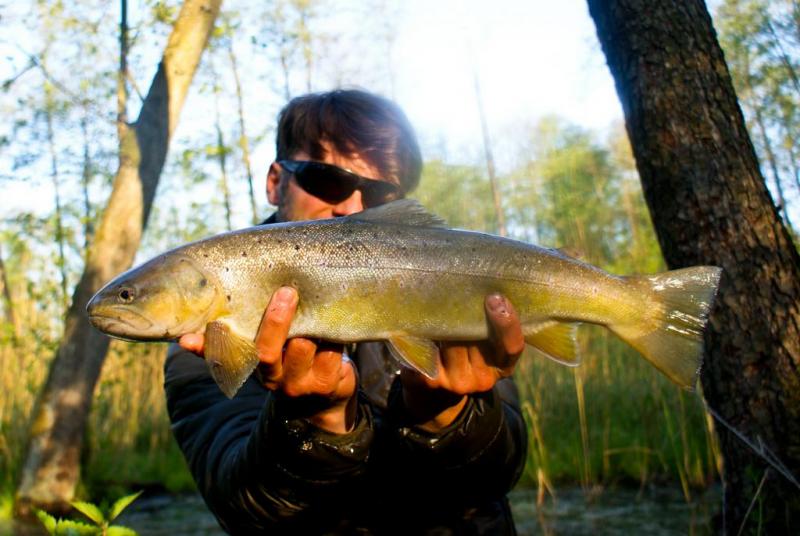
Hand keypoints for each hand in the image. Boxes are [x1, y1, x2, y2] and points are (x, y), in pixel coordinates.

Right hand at [180, 287, 357, 433]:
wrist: (326, 403)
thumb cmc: (291, 364)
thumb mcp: (268, 353)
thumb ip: (248, 337)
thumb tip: (207, 317)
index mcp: (252, 367)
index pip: (222, 358)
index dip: (203, 349)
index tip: (185, 338)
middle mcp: (272, 379)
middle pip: (266, 351)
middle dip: (276, 320)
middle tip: (286, 292)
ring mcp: (300, 384)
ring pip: (304, 346)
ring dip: (313, 324)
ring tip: (318, 304)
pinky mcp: (328, 383)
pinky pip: (332, 352)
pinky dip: (334, 336)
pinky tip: (335, 329)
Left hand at [400, 293, 523, 432]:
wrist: (439, 392)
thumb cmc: (468, 356)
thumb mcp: (488, 349)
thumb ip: (491, 328)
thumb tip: (487, 289)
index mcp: (503, 367)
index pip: (513, 346)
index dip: (506, 323)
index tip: (496, 298)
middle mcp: (482, 379)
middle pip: (475, 339)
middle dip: (467, 313)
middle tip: (459, 286)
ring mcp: (456, 382)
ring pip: (451, 341)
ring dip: (445, 320)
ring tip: (439, 298)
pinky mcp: (430, 381)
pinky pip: (427, 350)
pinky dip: (424, 333)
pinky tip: (420, 320)